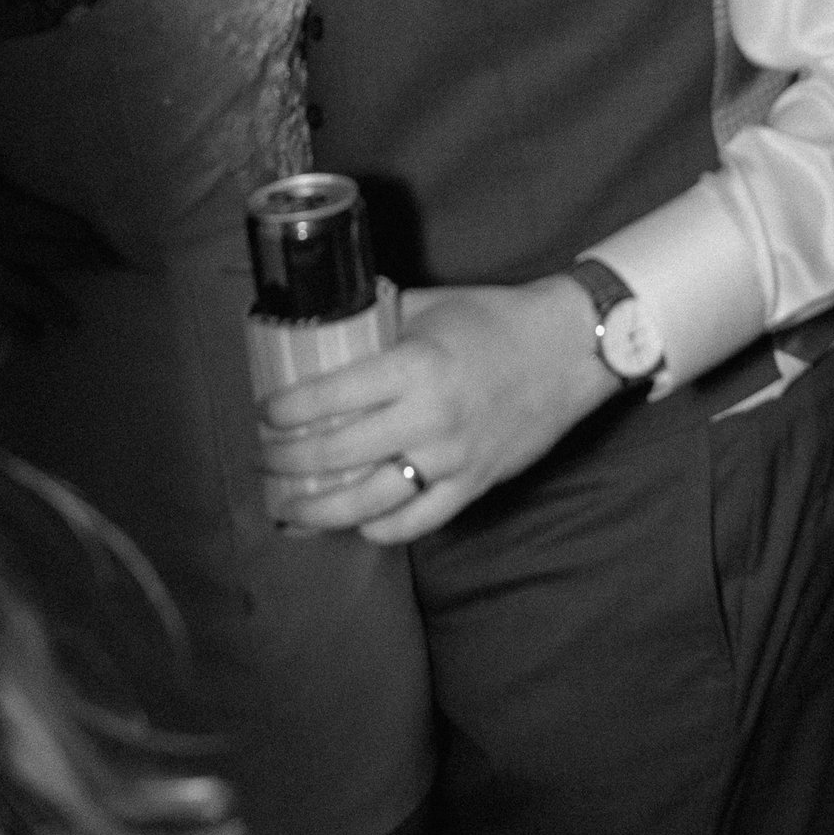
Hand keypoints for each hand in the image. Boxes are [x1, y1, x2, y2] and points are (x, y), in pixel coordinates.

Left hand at [257, 275, 617, 542]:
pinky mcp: (474, 484)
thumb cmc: (495, 319)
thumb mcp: (430, 305)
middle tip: (264, 456)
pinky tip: (357, 523)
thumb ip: (378, 320)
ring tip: (289, 507)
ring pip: (370, 500)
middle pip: (337, 453)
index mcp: (414, 366)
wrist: (569, 349)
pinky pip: (418, 521)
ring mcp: (452, 458)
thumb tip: (327, 326)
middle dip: (287, 459)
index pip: (329, 396)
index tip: (265, 412)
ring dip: (320, 509)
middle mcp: (429, 418)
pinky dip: (382, 528)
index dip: (285, 409)